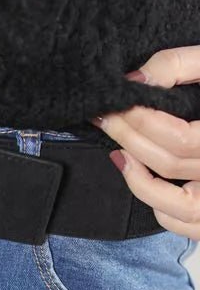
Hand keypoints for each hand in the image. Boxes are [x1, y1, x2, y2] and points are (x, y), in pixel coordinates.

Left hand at [92, 45, 199, 238]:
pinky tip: (143, 179)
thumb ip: (180, 64)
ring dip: (137, 180)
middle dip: (130, 139)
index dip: (144, 121)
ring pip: (174, 205)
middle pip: (170, 164)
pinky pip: (182, 224)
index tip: (119, 102)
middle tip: (107, 118)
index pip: (181, 139)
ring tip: (120, 151)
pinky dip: (157, 206)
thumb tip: (137, 81)